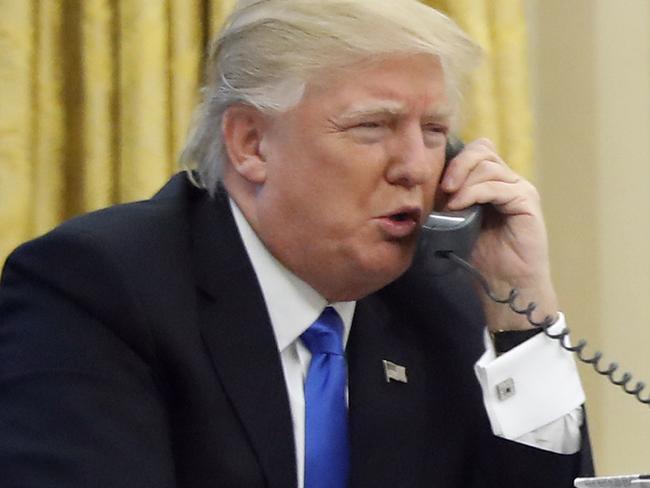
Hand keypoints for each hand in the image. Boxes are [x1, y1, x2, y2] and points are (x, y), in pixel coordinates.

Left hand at [440, 138, 558, 330]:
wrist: (506, 285)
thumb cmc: (481, 257)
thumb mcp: (456, 222)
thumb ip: (448, 201)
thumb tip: (422, 185)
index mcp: (493, 183)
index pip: (476, 151)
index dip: (455, 160)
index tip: (437, 181)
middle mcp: (509, 181)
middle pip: (482, 151)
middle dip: (457, 165)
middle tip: (443, 188)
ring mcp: (520, 190)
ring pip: (489, 166)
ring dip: (464, 181)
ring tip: (450, 203)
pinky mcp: (527, 202)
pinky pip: (499, 186)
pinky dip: (475, 192)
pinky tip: (460, 206)